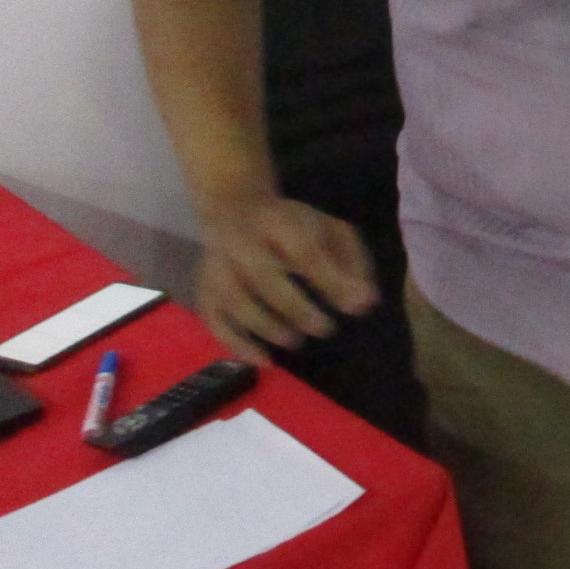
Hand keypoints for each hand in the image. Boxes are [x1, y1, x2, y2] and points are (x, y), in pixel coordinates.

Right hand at [194, 194, 378, 362]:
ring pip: (232, 299)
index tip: (354, 307)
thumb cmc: (292, 225)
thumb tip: (365, 303)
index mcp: (278, 220)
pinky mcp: (204, 287)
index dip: (329, 281)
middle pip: (261, 275)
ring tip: (294, 340)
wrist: (233, 208)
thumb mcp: (329, 229)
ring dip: (264, 325)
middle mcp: (240, 240)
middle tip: (324, 329)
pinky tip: (263, 361)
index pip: (303, 250)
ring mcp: (217, 265)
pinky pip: (213, 319)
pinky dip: (235, 344)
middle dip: (294, 307)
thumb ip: (351, 262)